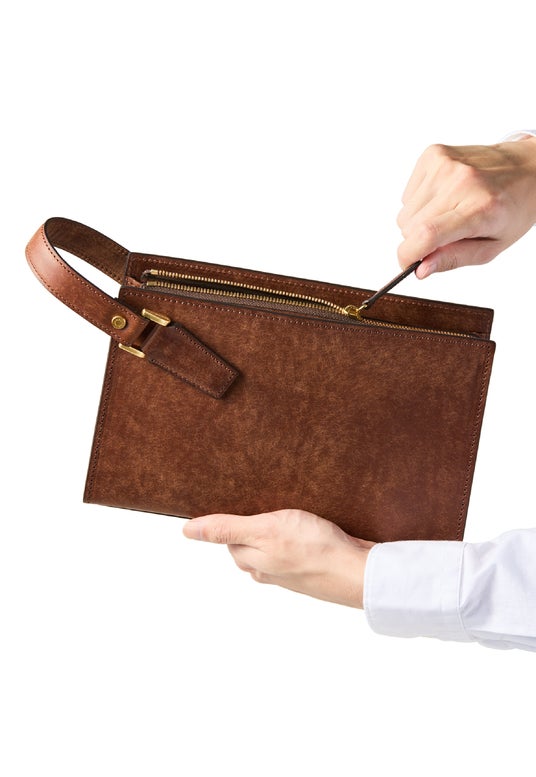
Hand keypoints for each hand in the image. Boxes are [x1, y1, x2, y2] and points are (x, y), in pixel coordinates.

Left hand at [183, 509, 374, 607]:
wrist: (358, 571)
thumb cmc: (313, 550)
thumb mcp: (263, 530)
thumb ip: (227, 528)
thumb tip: (188, 531)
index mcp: (250, 561)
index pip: (228, 535)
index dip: (232, 514)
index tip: (239, 496)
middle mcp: (267, 569)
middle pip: (250, 540)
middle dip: (253, 520)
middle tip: (266, 498)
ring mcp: (290, 569)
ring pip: (274, 543)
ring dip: (278, 526)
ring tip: (290, 507)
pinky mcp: (312, 564)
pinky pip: (296, 546)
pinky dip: (299, 532)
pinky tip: (311, 522)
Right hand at [397, 136, 535, 277]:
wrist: (527, 167)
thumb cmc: (512, 208)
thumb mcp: (492, 246)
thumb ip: (454, 259)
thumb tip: (420, 269)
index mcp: (480, 208)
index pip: (427, 234)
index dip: (408, 254)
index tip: (408, 263)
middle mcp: (461, 182)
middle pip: (410, 226)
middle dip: (419, 239)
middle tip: (445, 234)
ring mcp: (445, 164)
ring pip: (405, 212)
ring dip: (419, 220)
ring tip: (448, 212)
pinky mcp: (434, 153)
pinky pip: (407, 195)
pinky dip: (420, 202)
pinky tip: (443, 196)